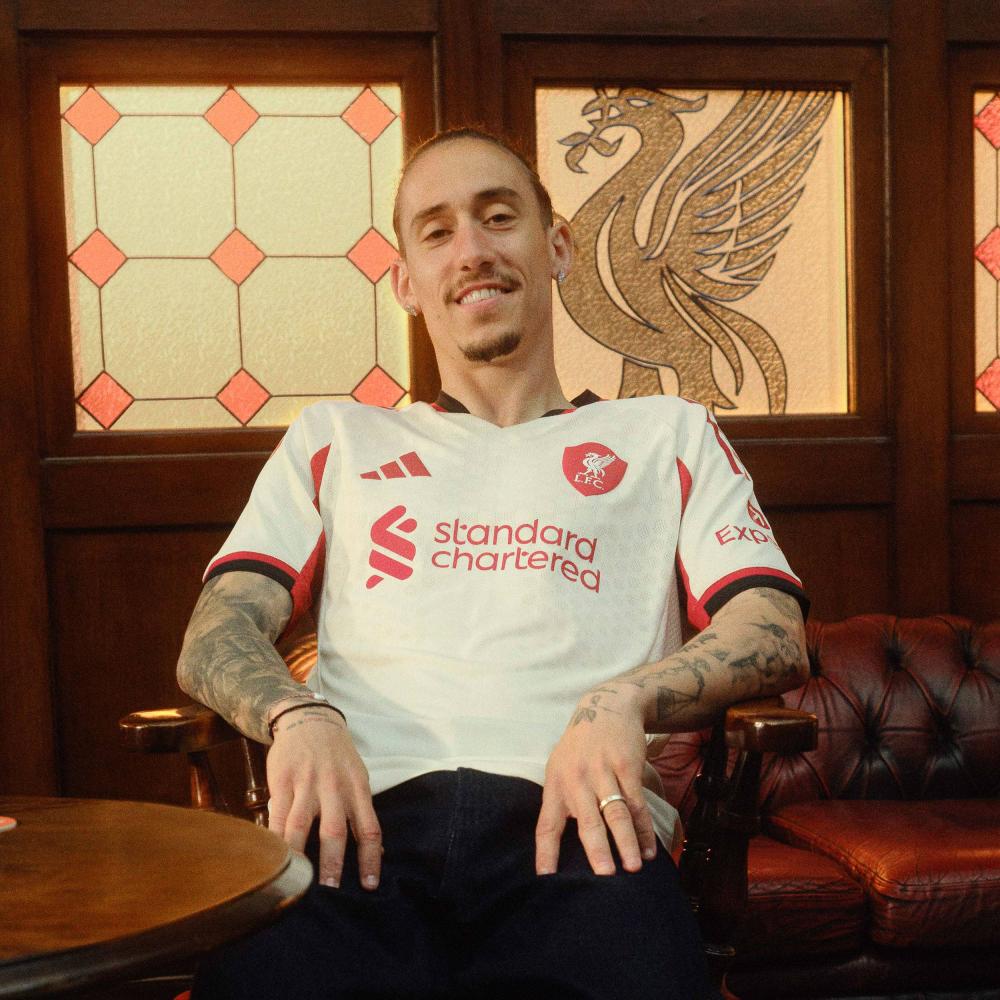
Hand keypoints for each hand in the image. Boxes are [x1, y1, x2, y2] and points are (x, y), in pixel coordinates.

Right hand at [265, 705, 382, 890]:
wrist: (309, 719)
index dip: (370, 858)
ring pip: (301, 824)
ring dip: (299, 855)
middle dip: (333, 863)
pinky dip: (273, 837)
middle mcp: (334, 787)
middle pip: (334, 830)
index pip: (369, 828)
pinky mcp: (282, 780)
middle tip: (330, 892)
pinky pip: (276, 814)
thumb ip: (362, 811)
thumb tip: (377, 852)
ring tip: (297, 879)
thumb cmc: (337, 756)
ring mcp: (306, 783)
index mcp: (357, 788)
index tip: (368, 885)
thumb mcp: (357, 776)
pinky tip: (271, 856)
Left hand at [536, 688, 656, 875]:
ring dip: (627, 842)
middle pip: (587, 821)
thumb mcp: (560, 766)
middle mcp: (577, 779)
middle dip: (596, 850)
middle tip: (604, 876)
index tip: (546, 880)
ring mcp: (603, 772)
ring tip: (634, 867)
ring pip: (616, 814)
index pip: (547, 825)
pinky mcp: (627, 766)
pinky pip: (637, 802)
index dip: (546, 853)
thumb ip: (563, 800)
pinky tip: (650, 848)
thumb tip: (562, 845)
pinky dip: (645, 828)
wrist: (608, 707)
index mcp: (556, 784)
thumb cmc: (580, 747)